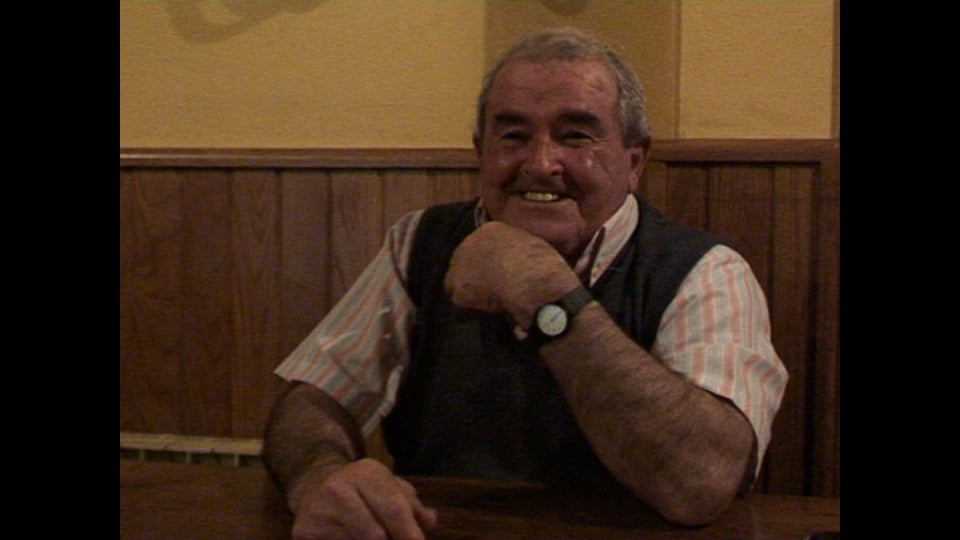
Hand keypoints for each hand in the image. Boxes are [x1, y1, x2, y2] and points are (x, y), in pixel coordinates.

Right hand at [289, 458, 436, 539]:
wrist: (313, 487)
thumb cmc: (362, 491)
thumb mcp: (389, 488)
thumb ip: (412, 506)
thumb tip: (429, 522)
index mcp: (367, 473)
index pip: (394, 510)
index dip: (409, 534)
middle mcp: (339, 489)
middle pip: (376, 536)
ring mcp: (318, 512)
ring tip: (374, 538)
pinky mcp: (303, 533)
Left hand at [444, 221, 580, 328]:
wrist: (533, 283)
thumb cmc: (541, 266)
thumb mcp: (530, 248)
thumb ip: (514, 251)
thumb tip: (515, 264)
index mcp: (489, 231)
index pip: (478, 247)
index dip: (485, 264)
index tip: (495, 275)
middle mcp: (469, 243)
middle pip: (462, 264)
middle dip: (472, 278)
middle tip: (487, 293)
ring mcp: (459, 267)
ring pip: (456, 285)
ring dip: (469, 295)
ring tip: (487, 306)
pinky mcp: (458, 290)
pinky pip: (460, 307)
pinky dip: (469, 313)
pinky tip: (484, 316)